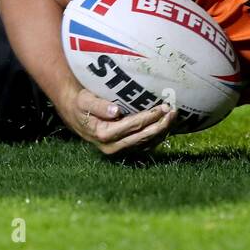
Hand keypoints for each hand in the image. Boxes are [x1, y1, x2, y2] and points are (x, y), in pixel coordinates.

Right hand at [58, 86, 176, 155]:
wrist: (75, 114)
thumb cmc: (81, 104)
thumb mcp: (84, 101)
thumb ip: (98, 106)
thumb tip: (115, 111)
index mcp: (104, 135)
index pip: (132, 126)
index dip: (149, 117)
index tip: (162, 107)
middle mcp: (113, 146)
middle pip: (143, 137)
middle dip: (160, 125)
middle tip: (172, 111)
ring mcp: (120, 149)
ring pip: (146, 143)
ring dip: (162, 131)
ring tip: (173, 117)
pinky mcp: (125, 148)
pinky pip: (145, 144)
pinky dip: (157, 135)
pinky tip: (166, 124)